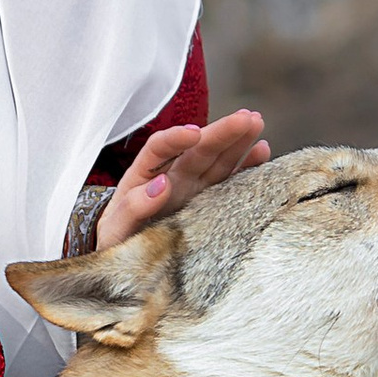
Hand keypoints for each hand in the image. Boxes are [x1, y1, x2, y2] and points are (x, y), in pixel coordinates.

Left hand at [95, 108, 270, 249]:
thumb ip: (132, 207)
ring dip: (236, 140)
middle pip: (197, 149)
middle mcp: (172, 176)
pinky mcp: (208, 203)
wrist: (127, 259)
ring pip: (216, 159)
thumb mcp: (115, 228)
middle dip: (221, 132)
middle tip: (246, 117)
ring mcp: (192, 188)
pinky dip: (245, 167)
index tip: (194, 132)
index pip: (159, 148)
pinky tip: (261, 150)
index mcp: (144, 177)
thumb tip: (161, 185)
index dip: (176, 138)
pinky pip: (229, 182)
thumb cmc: (118, 240)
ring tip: (255, 121)